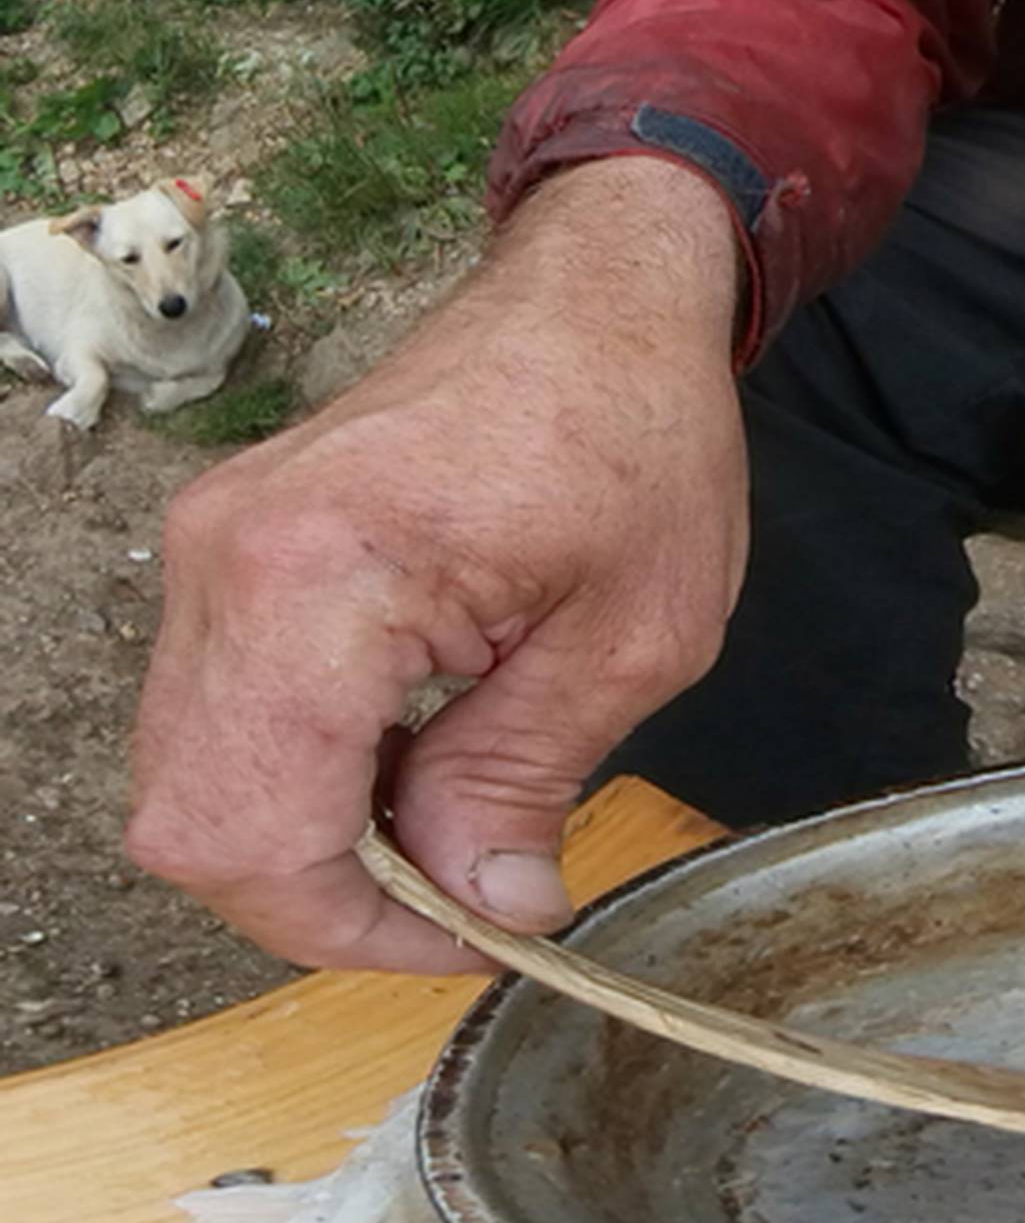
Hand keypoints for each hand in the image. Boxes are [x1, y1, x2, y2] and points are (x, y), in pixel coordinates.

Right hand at [124, 159, 747, 975]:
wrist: (596, 292)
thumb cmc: (634, 424)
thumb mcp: (633, 632)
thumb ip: (528, 779)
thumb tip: (485, 909)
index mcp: (321, 571)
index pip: (255, 835)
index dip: (359, 926)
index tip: (474, 930)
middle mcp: (230, 555)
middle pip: (197, 824)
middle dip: (322, 892)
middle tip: (462, 884)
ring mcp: (214, 543)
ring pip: (192, 780)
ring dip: (305, 834)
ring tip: (445, 807)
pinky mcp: (228, 543)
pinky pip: (215, 713)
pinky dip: (295, 769)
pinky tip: (406, 751)